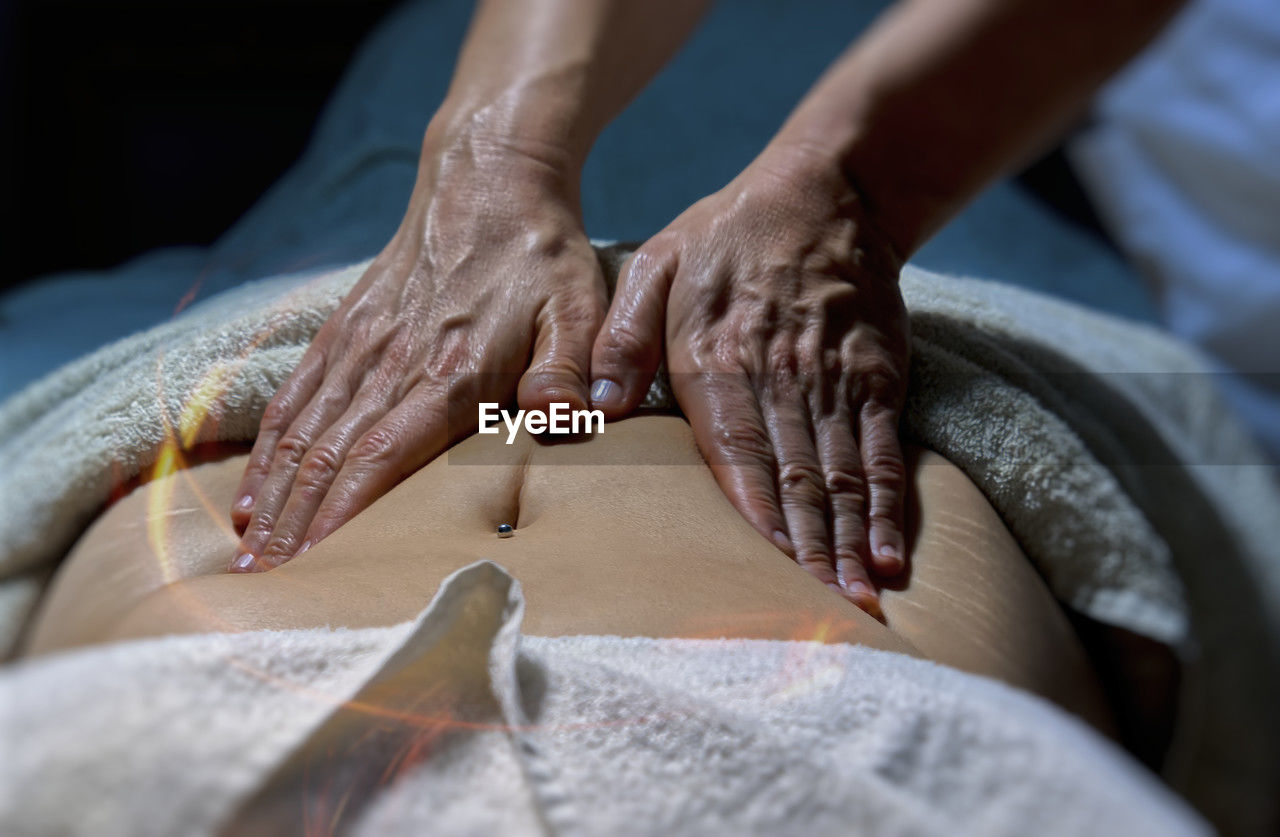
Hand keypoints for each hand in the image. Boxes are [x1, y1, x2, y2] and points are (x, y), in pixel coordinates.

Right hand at [229, 129, 604, 570]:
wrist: (488, 180)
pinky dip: (268, 450)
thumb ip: (566, 370)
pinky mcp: (344, 331)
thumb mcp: (577, 308)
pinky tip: (253, 493)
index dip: (345, 519)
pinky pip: (295, 397)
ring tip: (250, 560)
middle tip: (266, 593)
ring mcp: (361, 346)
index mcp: (449, 371)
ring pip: (302, 435)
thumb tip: (565, 421)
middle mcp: (392, 363)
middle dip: (297, 530)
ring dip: (275, 501)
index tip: (315, 572)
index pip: (382, 457)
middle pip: (329, 459)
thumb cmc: (542, 257)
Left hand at [589, 148, 909, 614]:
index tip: (760, 573)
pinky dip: (887, 509)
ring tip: (853, 605)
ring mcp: (835, 381)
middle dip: (804, 552)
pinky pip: (883, 452)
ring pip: (840, 477)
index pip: (735, 451)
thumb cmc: (727, 237)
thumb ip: (622, 336)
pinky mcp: (877, 379)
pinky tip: (889, 558)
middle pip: (794, 478)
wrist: (827, 191)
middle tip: (814, 616)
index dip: (752, 515)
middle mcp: (781, 378)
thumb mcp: (655, 264)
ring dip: (846, 545)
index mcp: (717, 359)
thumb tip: (591, 407)